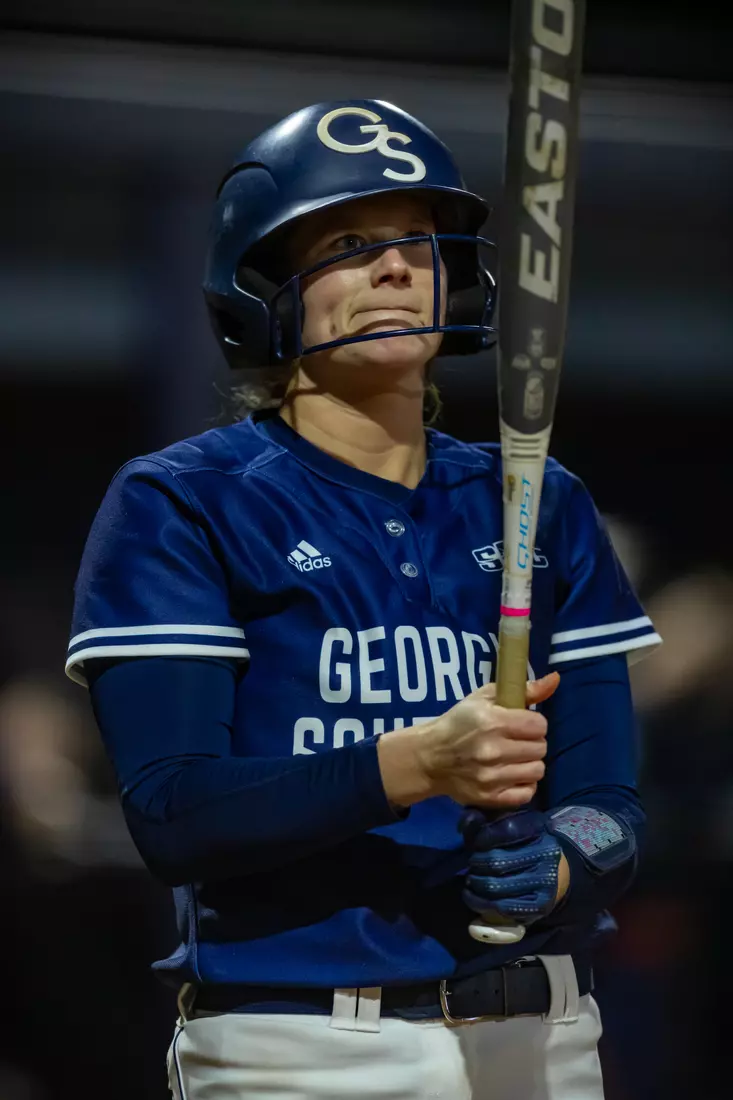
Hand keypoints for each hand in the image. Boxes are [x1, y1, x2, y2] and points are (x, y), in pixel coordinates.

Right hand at [413, 673, 558, 809]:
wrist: (430, 756)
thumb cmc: (458, 722)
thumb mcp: (484, 698)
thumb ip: (524, 690)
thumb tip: (555, 680)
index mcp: (493, 722)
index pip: (539, 725)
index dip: (534, 723)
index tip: (522, 724)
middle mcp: (494, 751)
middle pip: (541, 748)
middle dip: (533, 742)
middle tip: (518, 741)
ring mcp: (492, 777)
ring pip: (537, 771)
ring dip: (530, 763)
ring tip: (516, 758)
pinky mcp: (490, 798)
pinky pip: (527, 794)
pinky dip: (525, 784)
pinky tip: (513, 775)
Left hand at [460, 809, 569, 924]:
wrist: (554, 874)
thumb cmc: (520, 846)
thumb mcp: (503, 826)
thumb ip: (481, 821)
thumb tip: (467, 820)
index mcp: (538, 828)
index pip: (504, 829)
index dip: (482, 837)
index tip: (476, 843)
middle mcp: (546, 852)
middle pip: (496, 861)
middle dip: (476, 863)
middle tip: (472, 864)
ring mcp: (545, 880)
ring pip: (495, 886)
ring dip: (475, 883)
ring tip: (471, 879)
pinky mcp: (540, 904)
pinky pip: (501, 907)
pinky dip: (478, 902)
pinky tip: (472, 895)